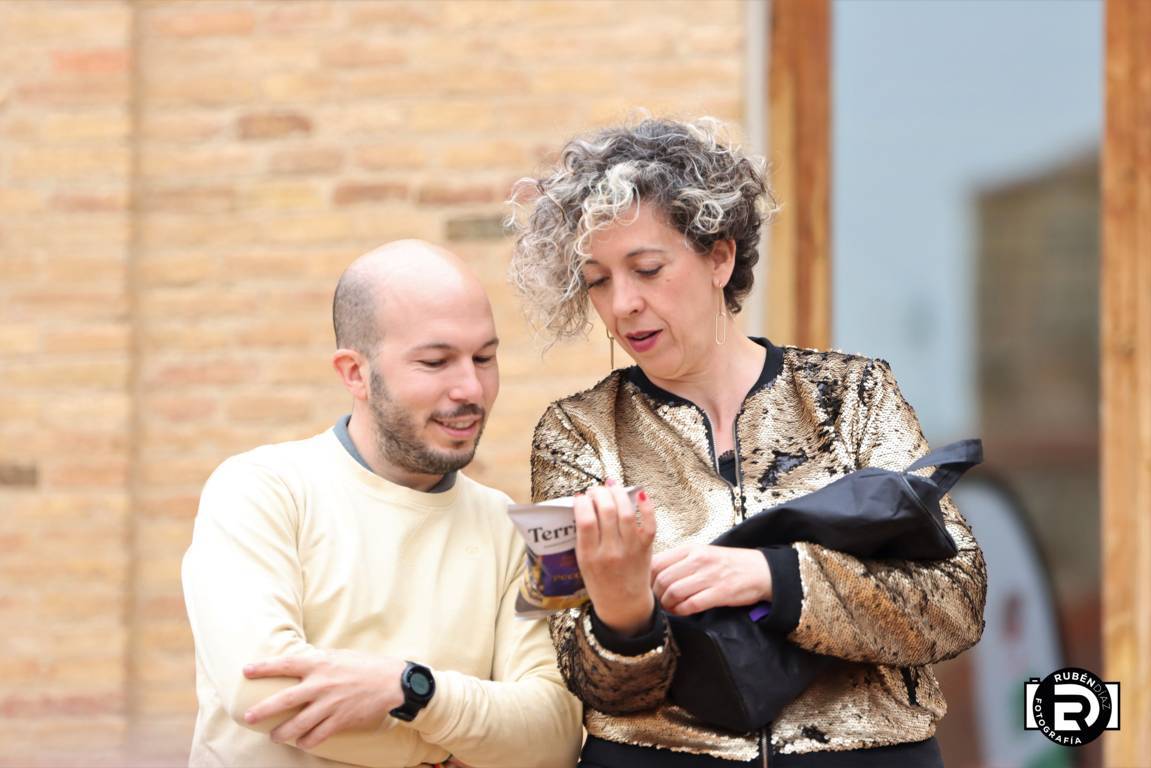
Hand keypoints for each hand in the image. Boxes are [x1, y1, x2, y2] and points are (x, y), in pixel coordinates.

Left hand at [242, 649, 406, 748]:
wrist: (391, 682)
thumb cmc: (364, 665)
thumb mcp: (338, 655)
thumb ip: (318, 661)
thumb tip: (298, 663)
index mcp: (320, 664)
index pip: (286, 664)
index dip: (264, 667)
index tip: (246, 671)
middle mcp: (322, 684)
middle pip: (285, 700)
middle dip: (263, 710)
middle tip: (248, 717)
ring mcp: (330, 704)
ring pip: (298, 724)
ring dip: (282, 733)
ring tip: (274, 736)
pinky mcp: (341, 720)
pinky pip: (317, 736)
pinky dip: (307, 741)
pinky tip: (302, 742)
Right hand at [574, 481, 656, 635]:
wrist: (624, 607)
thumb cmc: (600, 584)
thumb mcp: (582, 564)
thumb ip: (583, 538)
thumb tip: (583, 506)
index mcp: (589, 557)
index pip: (585, 520)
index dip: (583, 502)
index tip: (580, 497)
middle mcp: (610, 552)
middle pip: (606, 511)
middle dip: (599, 493)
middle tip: (595, 491)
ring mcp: (630, 550)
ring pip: (626, 512)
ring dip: (618, 493)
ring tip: (611, 486)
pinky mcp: (646, 549)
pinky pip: (649, 523)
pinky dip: (646, 506)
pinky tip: (639, 493)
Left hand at [651, 545, 771, 615]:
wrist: (761, 570)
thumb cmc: (727, 563)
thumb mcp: (702, 553)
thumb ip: (680, 561)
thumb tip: (653, 573)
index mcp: (691, 549)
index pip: (657, 561)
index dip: (648, 577)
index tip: (648, 586)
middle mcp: (699, 560)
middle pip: (663, 579)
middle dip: (656, 594)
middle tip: (657, 601)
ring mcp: (710, 576)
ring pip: (675, 592)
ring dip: (667, 604)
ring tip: (669, 608)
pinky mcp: (720, 592)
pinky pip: (692, 604)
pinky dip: (682, 611)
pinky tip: (681, 612)